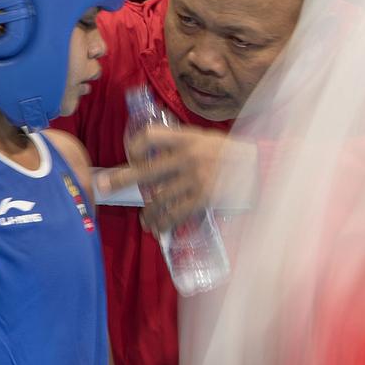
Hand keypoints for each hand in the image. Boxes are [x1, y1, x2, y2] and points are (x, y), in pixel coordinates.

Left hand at [96, 126, 257, 232]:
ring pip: (158, 199)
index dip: (135, 147)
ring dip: (147, 212)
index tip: (132, 157)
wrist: (262, 167)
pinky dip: (162, 223)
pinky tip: (157, 228)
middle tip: (102, 187)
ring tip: (144, 220)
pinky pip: (174, 214)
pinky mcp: (202, 199)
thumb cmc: (235, 152)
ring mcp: (194, 179)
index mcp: (187, 138)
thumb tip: (156, 153)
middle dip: (121, 180)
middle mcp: (187, 157)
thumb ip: (182, 142)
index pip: (149, 137)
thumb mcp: (207, 138)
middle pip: (145, 170)